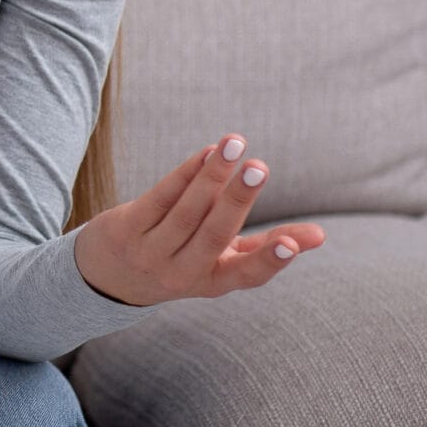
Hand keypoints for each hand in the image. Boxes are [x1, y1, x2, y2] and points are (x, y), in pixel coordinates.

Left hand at [71, 134, 328, 307]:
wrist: (106, 275)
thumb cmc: (180, 260)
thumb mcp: (221, 262)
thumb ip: (268, 248)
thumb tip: (320, 235)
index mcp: (212, 282)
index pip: (246, 275)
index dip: (270, 261)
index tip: (292, 245)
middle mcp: (180, 272)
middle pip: (213, 235)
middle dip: (238, 200)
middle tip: (259, 167)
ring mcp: (149, 252)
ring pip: (185, 211)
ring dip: (211, 176)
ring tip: (234, 144)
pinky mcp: (124, 229)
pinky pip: (159, 196)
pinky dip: (184, 173)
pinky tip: (207, 153)